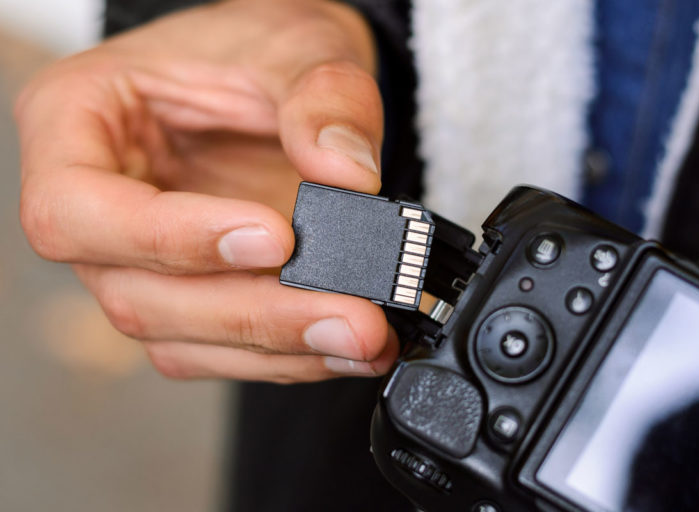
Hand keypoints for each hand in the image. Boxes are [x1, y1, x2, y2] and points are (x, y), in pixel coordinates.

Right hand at [16, 0, 397, 382]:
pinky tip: (349, 344)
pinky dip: (288, 356)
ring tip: (364, 337)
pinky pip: (221, 350)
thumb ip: (324, 98)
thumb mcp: (295, 41)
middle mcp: (97, 209)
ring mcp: (139, 263)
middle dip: (251, 315)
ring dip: (277, 349)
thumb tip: (347, 175)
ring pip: (181, 337)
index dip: (169, 237)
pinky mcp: (190, 296)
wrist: (278, 76)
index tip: (274, 238)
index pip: (78, 207)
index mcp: (76, 124)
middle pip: (136, 294)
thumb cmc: (255, 45)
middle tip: (349, 317)